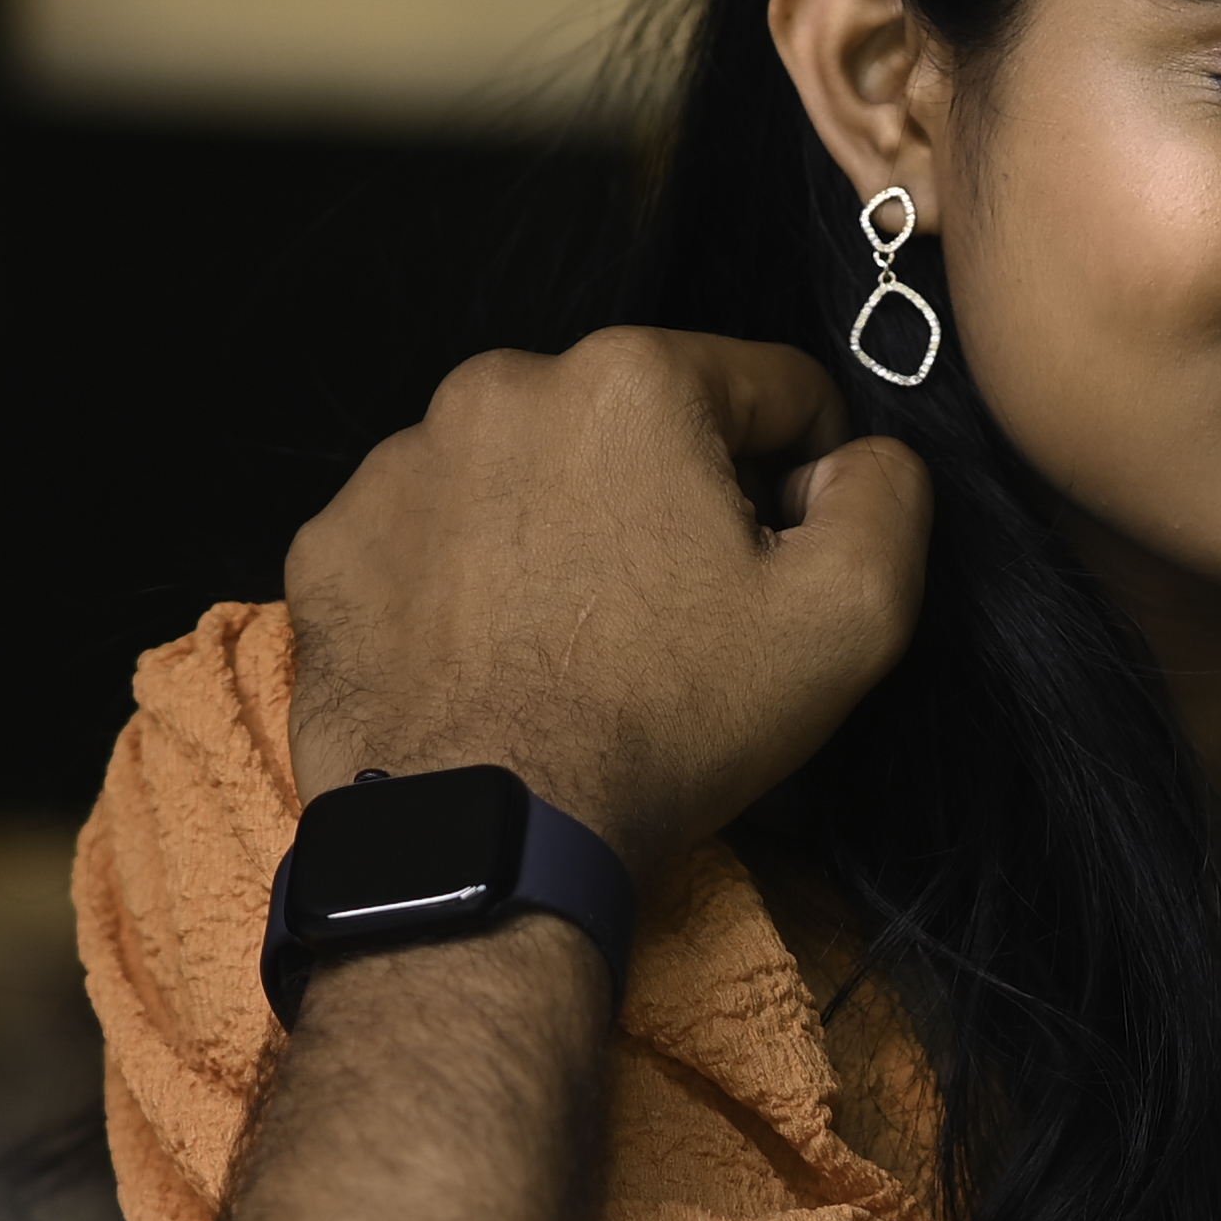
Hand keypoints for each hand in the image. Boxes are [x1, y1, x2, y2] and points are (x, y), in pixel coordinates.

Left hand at [283, 329, 934, 863]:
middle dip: (668, 504)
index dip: (802, 480)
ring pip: (527, 476)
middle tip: (672, 626)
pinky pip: (429, 537)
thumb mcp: (848, 618)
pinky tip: (493, 661)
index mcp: (631, 379)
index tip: (777, 568)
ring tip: (574, 650)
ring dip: (561, 536)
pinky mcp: (332, 543)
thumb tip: (858, 461)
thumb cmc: (663, 727)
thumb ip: (888, 498)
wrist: (483, 841)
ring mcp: (398, 465)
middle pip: (636, 428)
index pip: (769, 390)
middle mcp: (500, 388)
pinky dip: (465, 584)